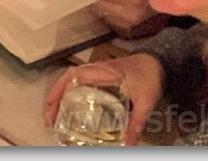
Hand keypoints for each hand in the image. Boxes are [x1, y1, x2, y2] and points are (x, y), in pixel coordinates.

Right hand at [43, 54, 164, 145]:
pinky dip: (69, 94)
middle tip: (50, 120)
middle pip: (67, 80)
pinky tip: (70, 108)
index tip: (51, 107)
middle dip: (54, 98)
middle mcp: (94, 70)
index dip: (59, 90)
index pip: (73, 76)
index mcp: (102, 72)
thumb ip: (136, 122)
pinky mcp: (99, 76)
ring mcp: (96, 72)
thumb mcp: (145, 101)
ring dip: (60, 96)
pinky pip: (78, 83)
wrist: (157, 62)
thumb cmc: (149, 78)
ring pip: (70, 81)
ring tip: (55, 116)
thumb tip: (128, 145)